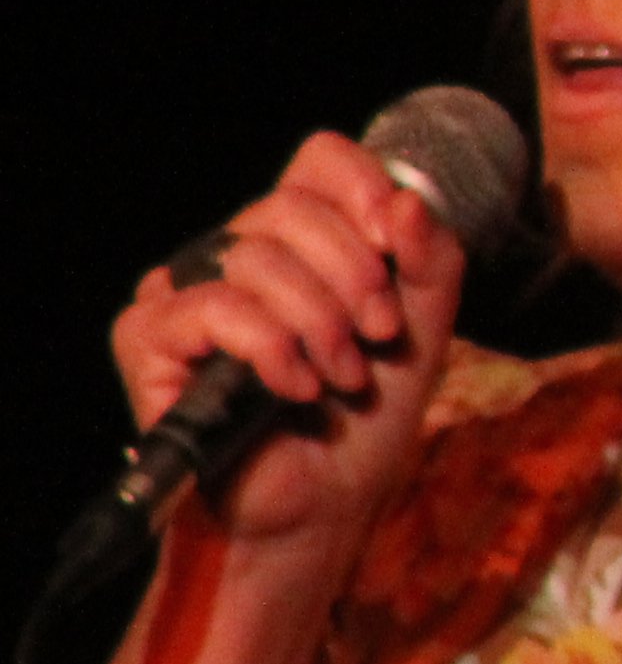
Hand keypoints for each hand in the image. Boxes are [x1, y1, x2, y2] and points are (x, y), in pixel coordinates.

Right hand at [108, 131, 466, 554]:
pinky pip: (215, 308)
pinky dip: (271, 348)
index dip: (364, 191)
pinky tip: (295, 387)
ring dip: (321, 325)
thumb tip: (405, 201)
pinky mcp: (149, 338)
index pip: (320, 160)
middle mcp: (233, 252)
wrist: (327, 503)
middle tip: (378, 338)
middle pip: (290, 207)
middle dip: (355, 277)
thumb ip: (430, 259)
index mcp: (298, 239)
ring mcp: (185, 291)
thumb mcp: (423, 329)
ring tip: (340, 378)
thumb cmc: (366, 418)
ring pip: (255, 257)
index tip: (397, 250)